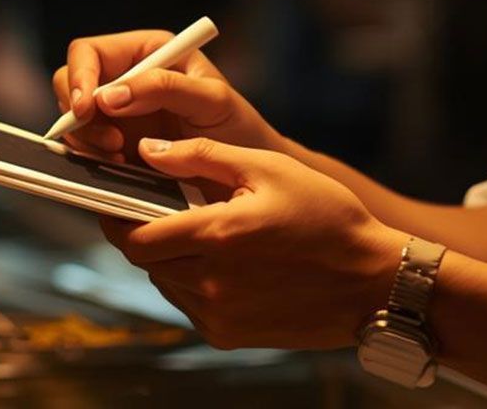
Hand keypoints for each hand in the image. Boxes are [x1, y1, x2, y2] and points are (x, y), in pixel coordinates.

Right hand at [51, 29, 283, 161]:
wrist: (246, 177)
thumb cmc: (239, 130)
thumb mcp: (212, 99)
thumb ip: (164, 87)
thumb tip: (109, 95)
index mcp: (145, 53)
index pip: (89, 53)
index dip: (80, 76)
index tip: (88, 108)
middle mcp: (124, 80)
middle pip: (70, 85)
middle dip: (79, 116)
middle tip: (110, 144)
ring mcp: (116, 115)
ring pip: (73, 121)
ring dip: (87, 141)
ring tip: (121, 158)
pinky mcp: (114, 147)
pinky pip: (84, 148)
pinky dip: (92, 159)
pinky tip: (120, 167)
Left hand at [101, 137, 401, 350]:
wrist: (373, 282)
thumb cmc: (326, 217)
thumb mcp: (267, 168)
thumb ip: (200, 156)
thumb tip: (147, 150)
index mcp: (215, 236)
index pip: (131, 234)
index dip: (114, 215)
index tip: (114, 196)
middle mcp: (209, 283)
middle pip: (144, 258)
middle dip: (141, 231)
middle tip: (158, 207)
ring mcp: (218, 315)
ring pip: (163, 281)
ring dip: (168, 256)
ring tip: (198, 230)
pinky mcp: (228, 336)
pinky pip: (187, 304)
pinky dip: (190, 281)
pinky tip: (219, 261)